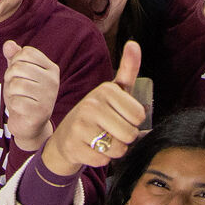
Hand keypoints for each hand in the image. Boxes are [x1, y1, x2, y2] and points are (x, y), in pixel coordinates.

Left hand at [1, 41, 60, 152]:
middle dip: (10, 77)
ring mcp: (49, 96)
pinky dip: (13, 105)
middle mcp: (53, 81)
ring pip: (15, 84)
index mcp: (51, 68)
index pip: (26, 52)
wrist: (29, 125)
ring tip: (18, 98)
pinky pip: (16, 101)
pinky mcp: (41, 112)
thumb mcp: (18, 73)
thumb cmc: (24, 95)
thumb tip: (8, 45)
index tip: (20, 74)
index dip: (15, 61)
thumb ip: (14, 57)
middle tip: (16, 89)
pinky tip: (20, 109)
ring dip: (10, 92)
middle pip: (18, 67)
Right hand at [40, 43, 146, 175]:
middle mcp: (91, 104)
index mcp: (105, 90)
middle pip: (130, 134)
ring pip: (118, 149)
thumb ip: (127, 69)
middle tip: (110, 132)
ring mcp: (80, 125)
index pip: (139, 116)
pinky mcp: (74, 145)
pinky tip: (90, 149)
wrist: (65, 137)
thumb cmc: (97, 114)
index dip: (133, 122)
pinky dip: (100, 160)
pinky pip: (103, 161)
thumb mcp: (113, 91)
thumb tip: (134, 43)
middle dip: (124, 139)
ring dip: (113, 151)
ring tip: (101, 141)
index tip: (119, 117)